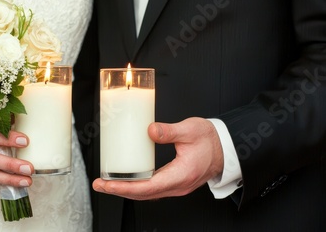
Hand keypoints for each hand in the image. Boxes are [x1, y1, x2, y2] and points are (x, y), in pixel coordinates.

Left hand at [93, 117, 223, 199]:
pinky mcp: (174, 182)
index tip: (107, 185)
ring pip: (146, 194)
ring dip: (125, 190)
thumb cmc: (211, 140)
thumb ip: (170, 131)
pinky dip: (136, 187)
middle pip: (143, 194)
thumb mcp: (191, 130)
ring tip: (106, 184)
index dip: (125, 188)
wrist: (227, 148)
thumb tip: (150, 131)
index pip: (148, 188)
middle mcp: (177, 185)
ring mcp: (176, 186)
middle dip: (119, 191)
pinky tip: (125, 181)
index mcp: (181, 175)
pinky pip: (151, 189)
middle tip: (99, 185)